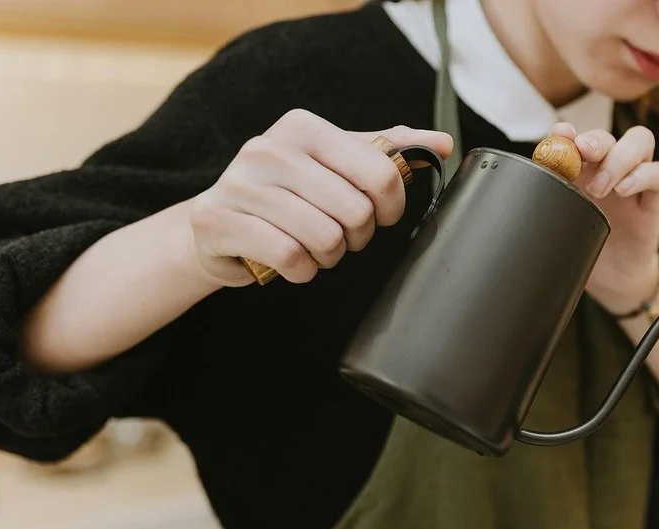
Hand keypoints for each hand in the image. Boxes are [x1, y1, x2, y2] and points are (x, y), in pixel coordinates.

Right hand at [188, 109, 453, 285]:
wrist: (216, 226)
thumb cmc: (286, 196)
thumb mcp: (336, 165)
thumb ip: (387, 151)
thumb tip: (442, 144)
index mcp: (302, 127)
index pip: (381, 171)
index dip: (391, 206)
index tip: (380, 215)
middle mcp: (268, 148)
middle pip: (356, 211)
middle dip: (357, 237)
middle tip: (340, 236)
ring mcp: (239, 184)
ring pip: (325, 238)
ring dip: (329, 257)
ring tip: (313, 248)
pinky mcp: (218, 222)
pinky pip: (290, 258)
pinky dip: (301, 271)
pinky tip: (291, 263)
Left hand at [547, 122, 658, 315]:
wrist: (613, 280)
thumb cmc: (585, 246)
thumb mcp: (561, 224)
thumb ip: (548, 201)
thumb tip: (519, 189)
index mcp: (583, 170)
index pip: (577, 138)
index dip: (567, 132)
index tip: (557, 135)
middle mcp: (609, 167)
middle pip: (609, 135)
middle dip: (594, 140)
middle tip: (582, 154)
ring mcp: (635, 179)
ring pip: (640, 141)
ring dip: (618, 158)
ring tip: (601, 187)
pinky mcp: (654, 198)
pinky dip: (643, 175)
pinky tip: (624, 189)